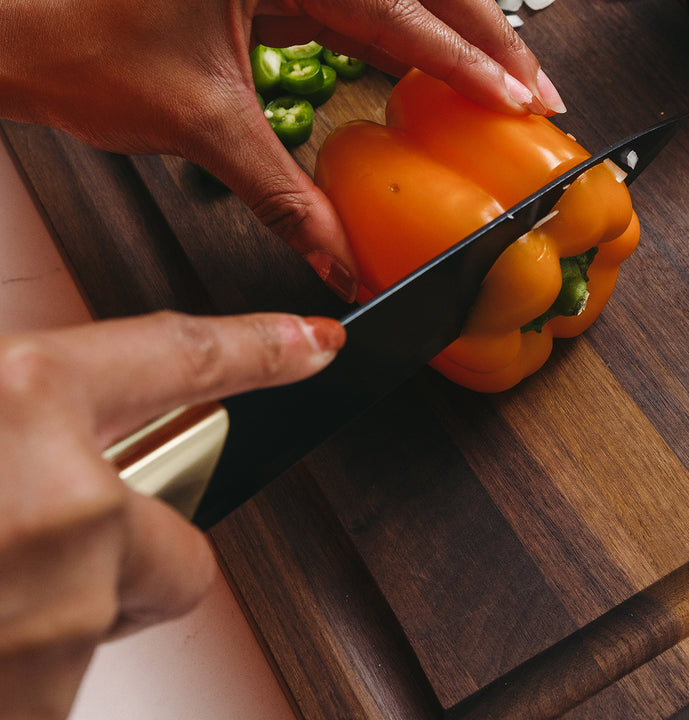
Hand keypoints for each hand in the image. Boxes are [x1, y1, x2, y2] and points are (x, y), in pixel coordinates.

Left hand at [0, 0, 564, 298]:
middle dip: (487, 31)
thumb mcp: (202, 129)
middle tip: (538, 89)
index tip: (515, 99)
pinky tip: (452, 75)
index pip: (391, 3)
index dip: (461, 57)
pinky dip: (423, 38)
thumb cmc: (98, 61)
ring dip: (465, 29)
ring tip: (514, 83)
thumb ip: (285, 196)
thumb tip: (344, 260)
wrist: (39, 40)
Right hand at [0, 309, 344, 719]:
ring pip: (102, 618)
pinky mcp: (43, 696)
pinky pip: (54, 680)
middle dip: (118, 553)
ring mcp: (61, 612)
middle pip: (174, 541)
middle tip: (14, 550)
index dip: (259, 348)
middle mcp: (64, 503)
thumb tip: (53, 421)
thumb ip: (23, 416)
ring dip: (43, 617)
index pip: (184, 355)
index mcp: (23, 400)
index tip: (316, 345)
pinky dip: (18, 667)